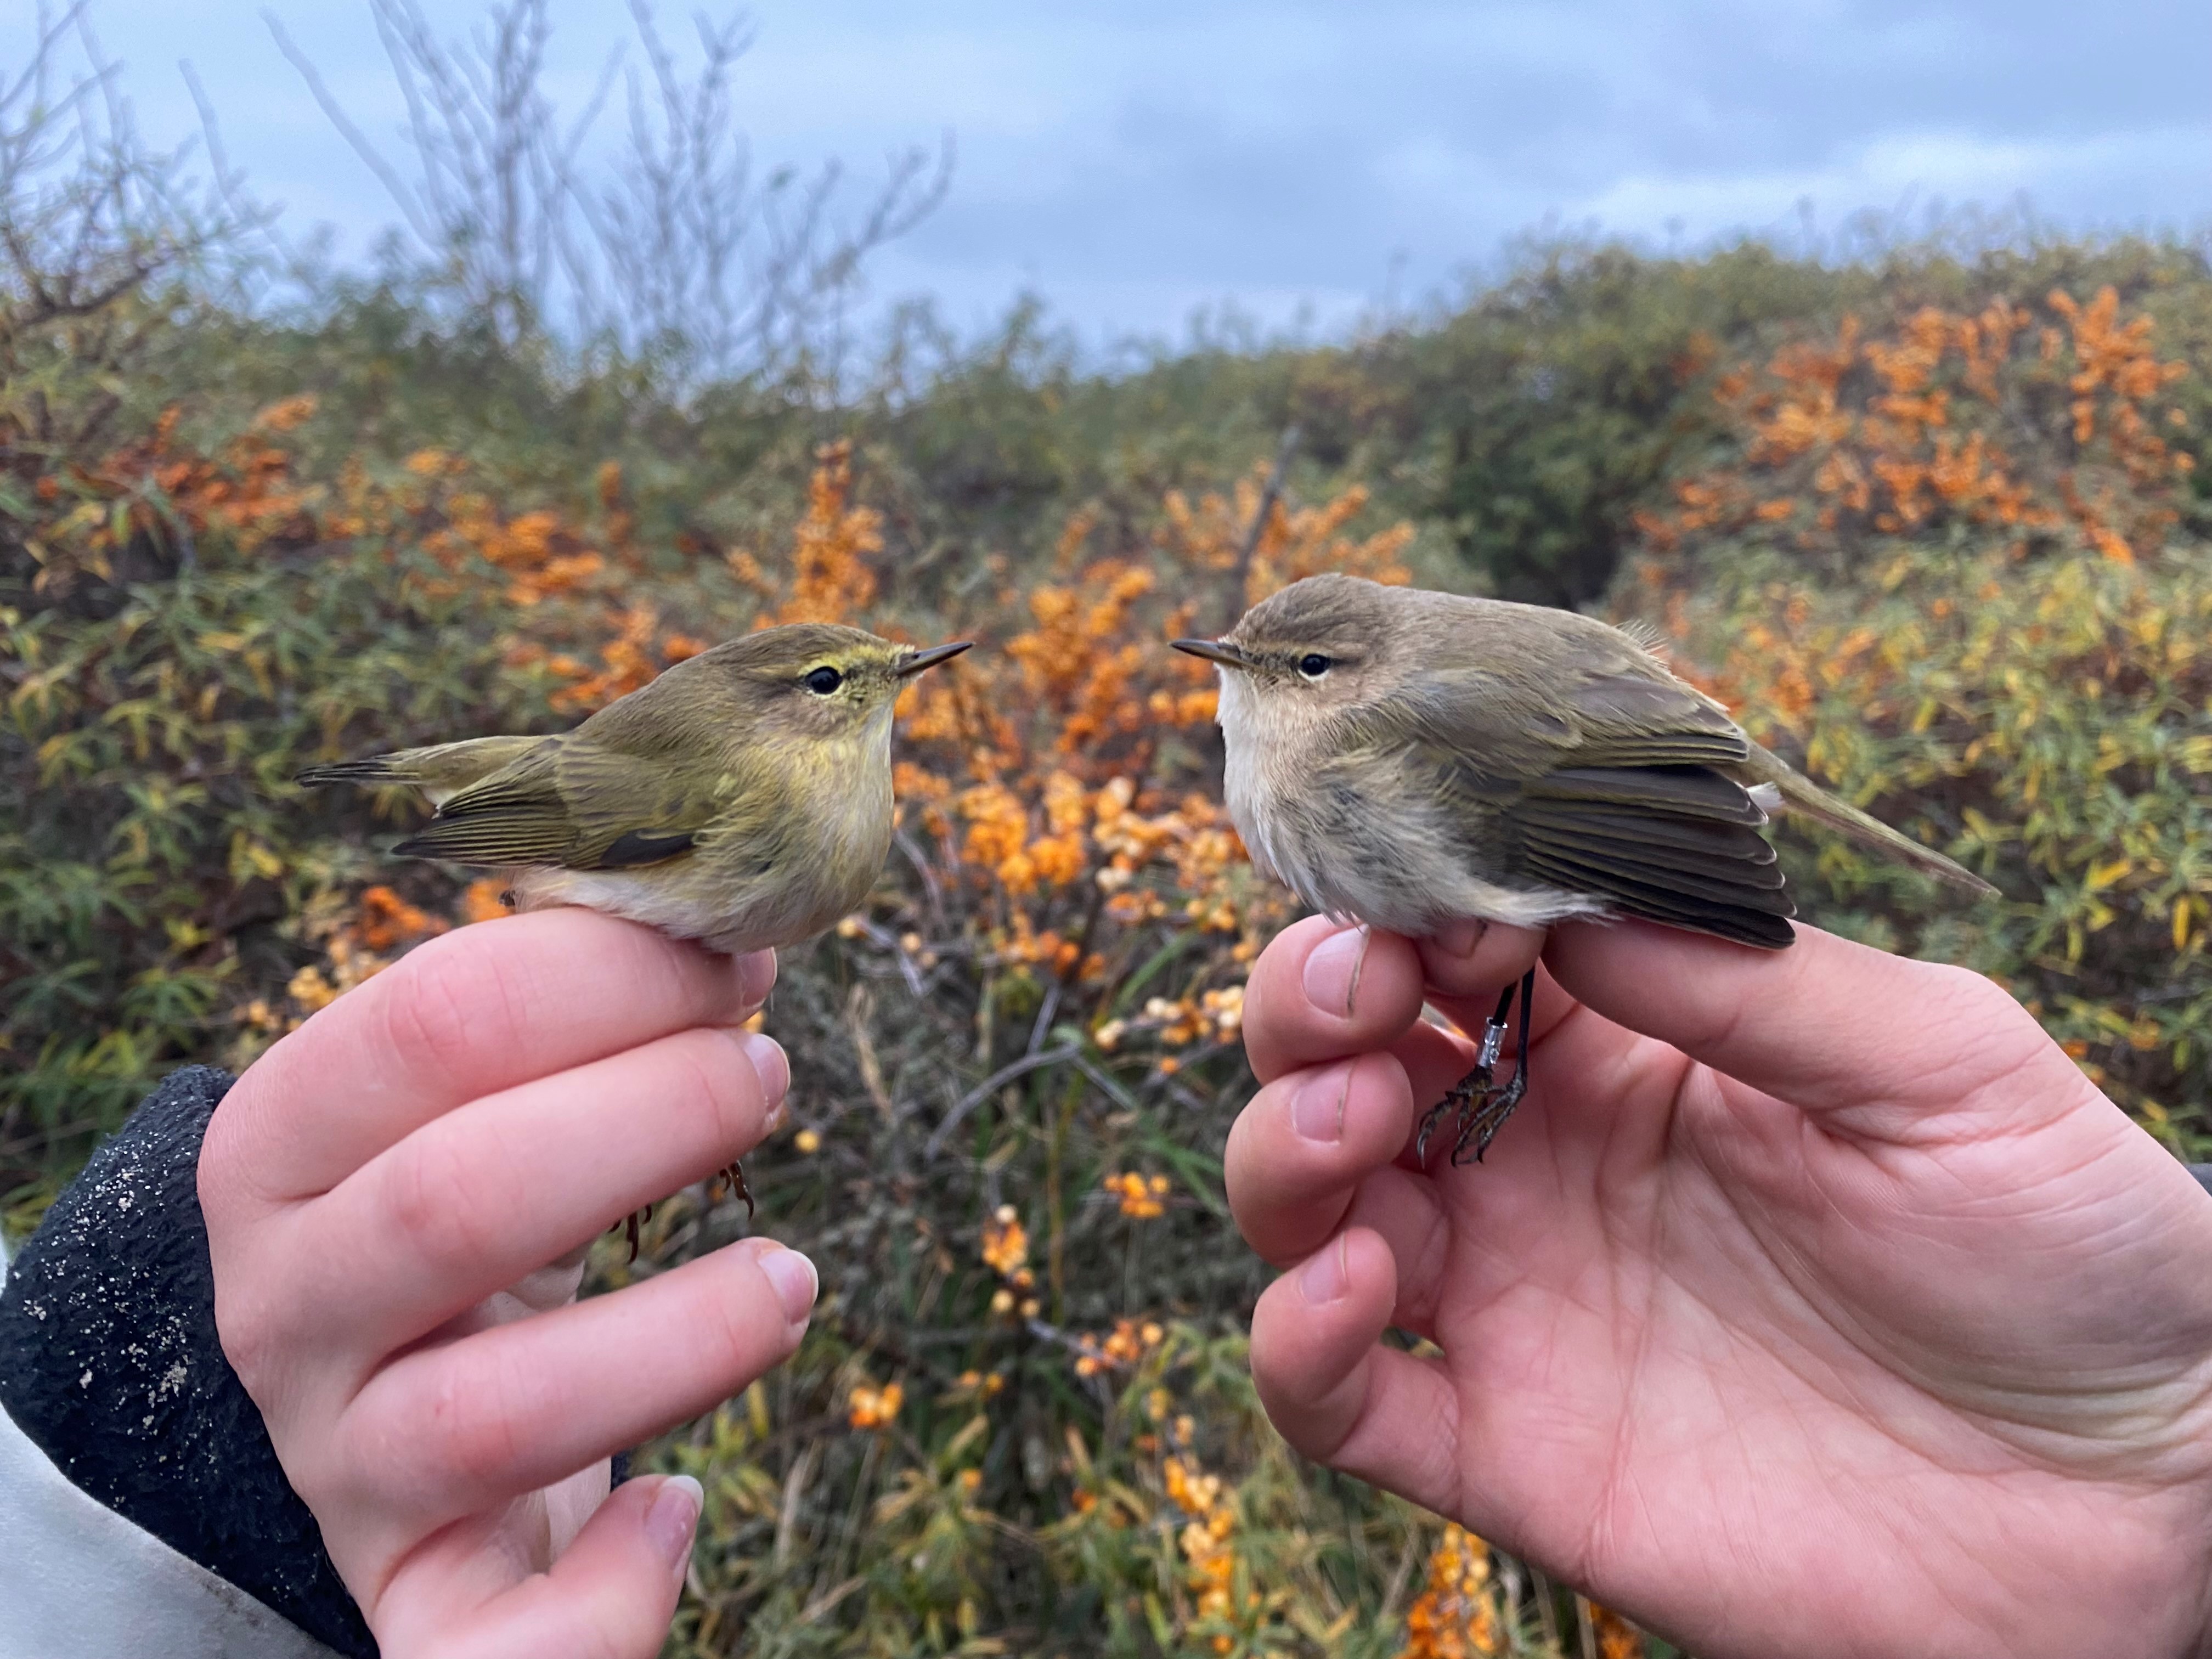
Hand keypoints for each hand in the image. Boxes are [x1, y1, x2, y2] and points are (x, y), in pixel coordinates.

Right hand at [200, 909, 815, 1657]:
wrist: (397, 1399)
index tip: (736, 963)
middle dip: (649, 1117)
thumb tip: (743, 935)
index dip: (607, 977)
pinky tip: (679, 1508)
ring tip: (793, 1279)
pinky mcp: (419, 1598)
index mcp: (279, 1146)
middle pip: (458, 1201)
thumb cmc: (479, 1207)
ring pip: (495, 1415)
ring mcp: (343, 1465)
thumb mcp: (485, 1099)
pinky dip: (603, 1597)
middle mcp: (285, 1307)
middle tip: (767, 1077)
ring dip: (678, 1338)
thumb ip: (582, 1015)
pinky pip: (490, 1647)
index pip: (427, 1023)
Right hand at [1228, 914, 2211, 1657]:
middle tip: (1355, 992)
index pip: (1456, 951)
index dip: (1416, 909)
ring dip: (1284, 1148)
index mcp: (1634, 1055)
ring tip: (1359, 1123)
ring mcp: (1516, 1306)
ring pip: (1309, 1207)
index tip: (1450, 906)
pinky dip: (1295, 1342)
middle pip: (1345, 1059)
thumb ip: (1746, 978)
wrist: (2136, 1494)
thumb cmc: (2065, 1246)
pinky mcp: (1511, 1451)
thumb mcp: (1940, 1063)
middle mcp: (1545, 1166)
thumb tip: (1561, 898)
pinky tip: (1347, 1287)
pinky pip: (1340, 1402)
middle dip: (1307, 1005)